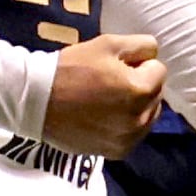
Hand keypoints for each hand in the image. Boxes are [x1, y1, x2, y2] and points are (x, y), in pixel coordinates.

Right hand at [41, 32, 167, 159]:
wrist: (36, 101)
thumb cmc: (71, 69)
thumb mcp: (108, 43)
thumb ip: (142, 45)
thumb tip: (153, 57)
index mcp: (140, 91)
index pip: (158, 70)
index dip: (137, 64)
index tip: (113, 66)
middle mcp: (140, 120)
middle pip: (155, 95)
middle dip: (139, 86)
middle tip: (108, 82)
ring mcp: (128, 139)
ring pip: (147, 116)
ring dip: (135, 107)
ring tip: (105, 100)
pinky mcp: (116, 152)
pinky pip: (133, 134)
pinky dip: (124, 126)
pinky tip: (103, 118)